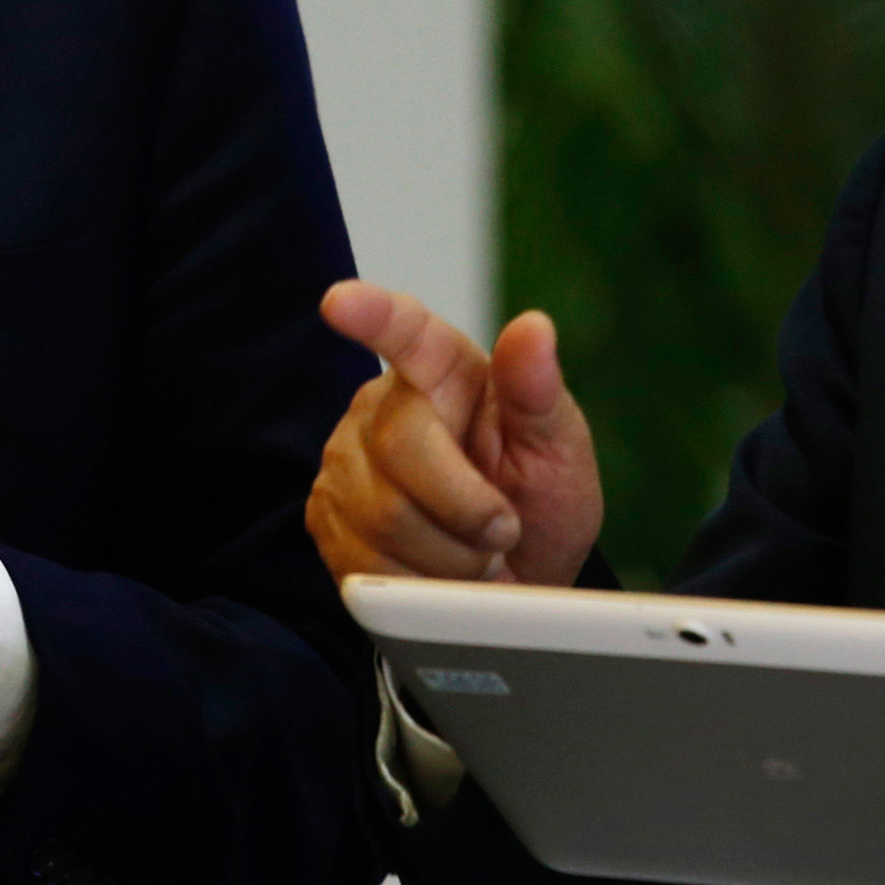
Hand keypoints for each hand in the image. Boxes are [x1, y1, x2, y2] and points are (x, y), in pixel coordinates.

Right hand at [305, 280, 601, 588]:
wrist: (512, 582)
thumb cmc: (537, 503)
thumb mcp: (560, 451)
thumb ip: (540, 393)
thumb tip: (534, 327)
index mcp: (445, 369)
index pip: (407, 332)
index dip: (373, 315)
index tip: (340, 301)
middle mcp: (382, 404)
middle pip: (402, 449)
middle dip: (468, 507)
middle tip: (504, 529)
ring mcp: (345, 461)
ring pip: (383, 518)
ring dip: (448, 555)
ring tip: (472, 551)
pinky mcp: (324, 516)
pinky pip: (364, 563)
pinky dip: (417, 583)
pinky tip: (436, 570)